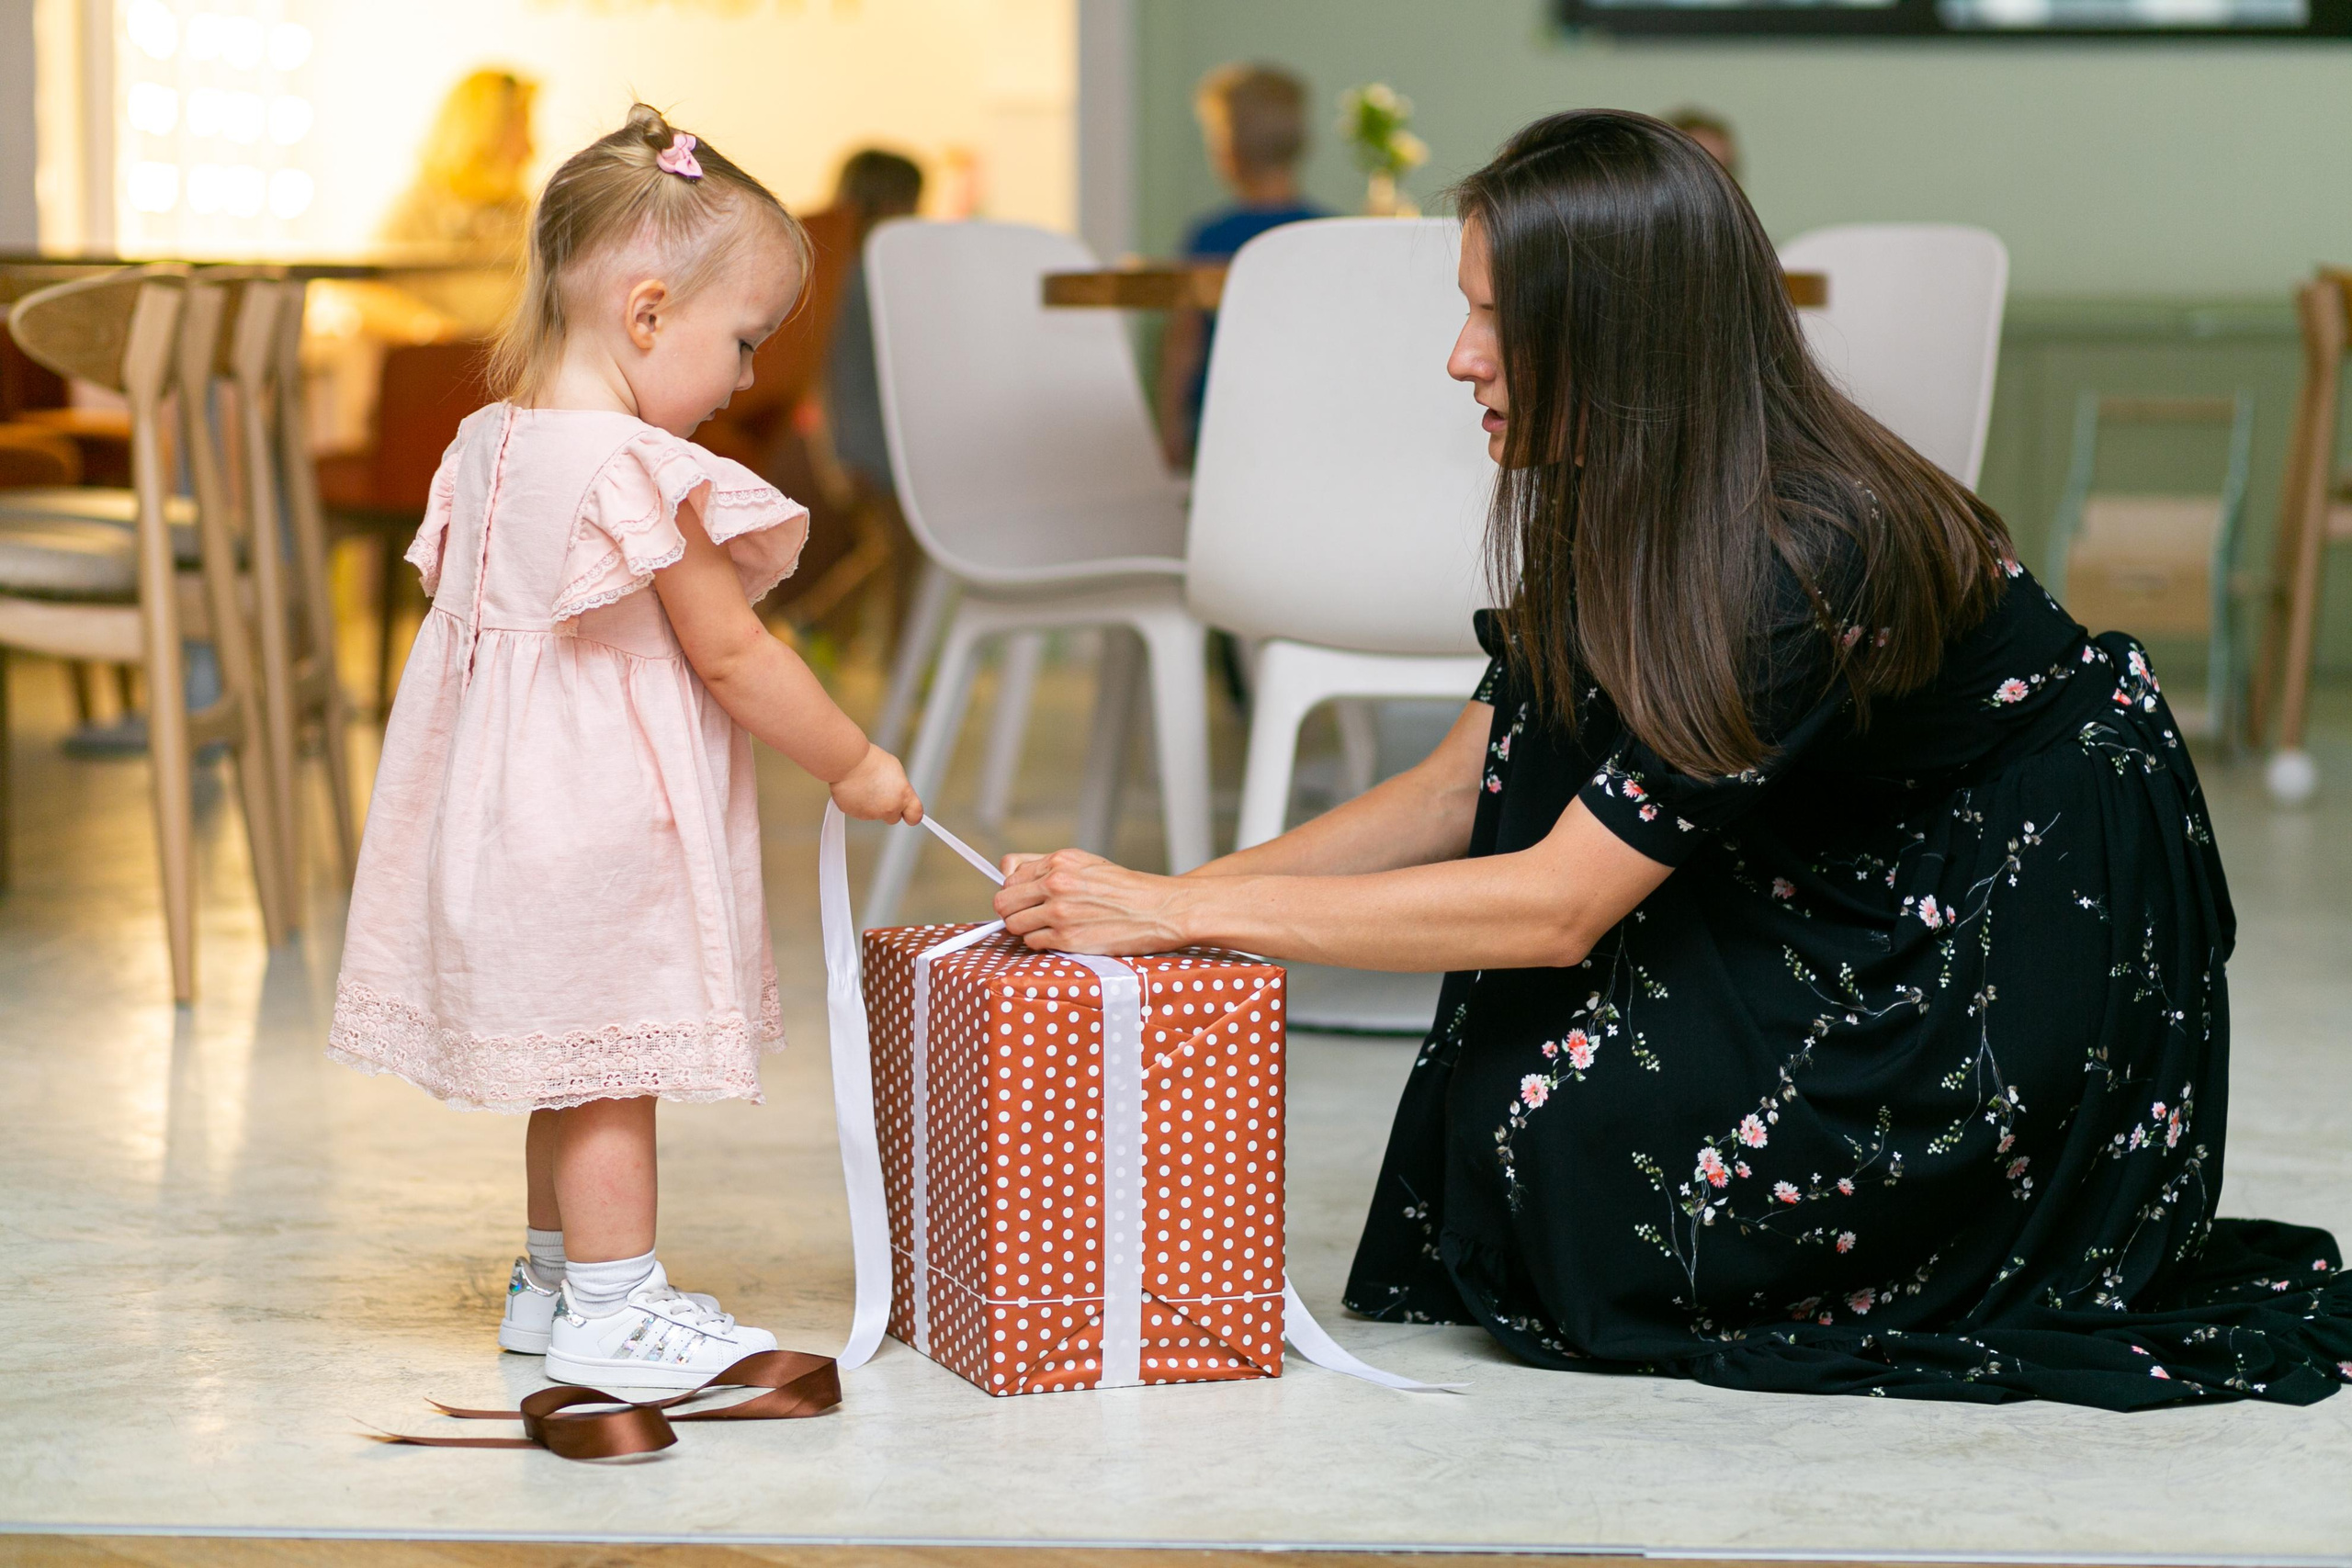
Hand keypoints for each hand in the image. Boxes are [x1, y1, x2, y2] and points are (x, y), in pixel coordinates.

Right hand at [830, 744, 921, 824]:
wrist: (848, 762)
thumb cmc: (870, 761)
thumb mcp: (895, 770)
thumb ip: (900, 788)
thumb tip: (898, 794)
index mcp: (903, 796)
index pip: (915, 816)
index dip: (912, 815)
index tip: (909, 814)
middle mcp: (889, 809)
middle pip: (893, 818)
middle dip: (889, 809)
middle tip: (881, 793)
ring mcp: (871, 814)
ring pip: (874, 815)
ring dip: (872, 805)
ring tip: (865, 785)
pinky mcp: (854, 814)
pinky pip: (859, 812)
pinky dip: (857, 804)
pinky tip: (856, 789)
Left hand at [992, 848, 1190, 955]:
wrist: (1158, 909)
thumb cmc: (1124, 889)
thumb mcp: (1085, 863)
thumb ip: (1044, 865)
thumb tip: (1006, 871)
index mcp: (1060, 861)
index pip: (1010, 875)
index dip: (1016, 890)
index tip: (1026, 898)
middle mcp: (1057, 884)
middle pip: (1003, 902)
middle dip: (1013, 911)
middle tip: (1030, 916)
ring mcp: (1060, 913)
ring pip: (1013, 925)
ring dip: (1025, 929)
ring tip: (1046, 928)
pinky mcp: (1068, 939)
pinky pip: (1032, 943)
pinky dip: (1041, 943)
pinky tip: (1060, 937)